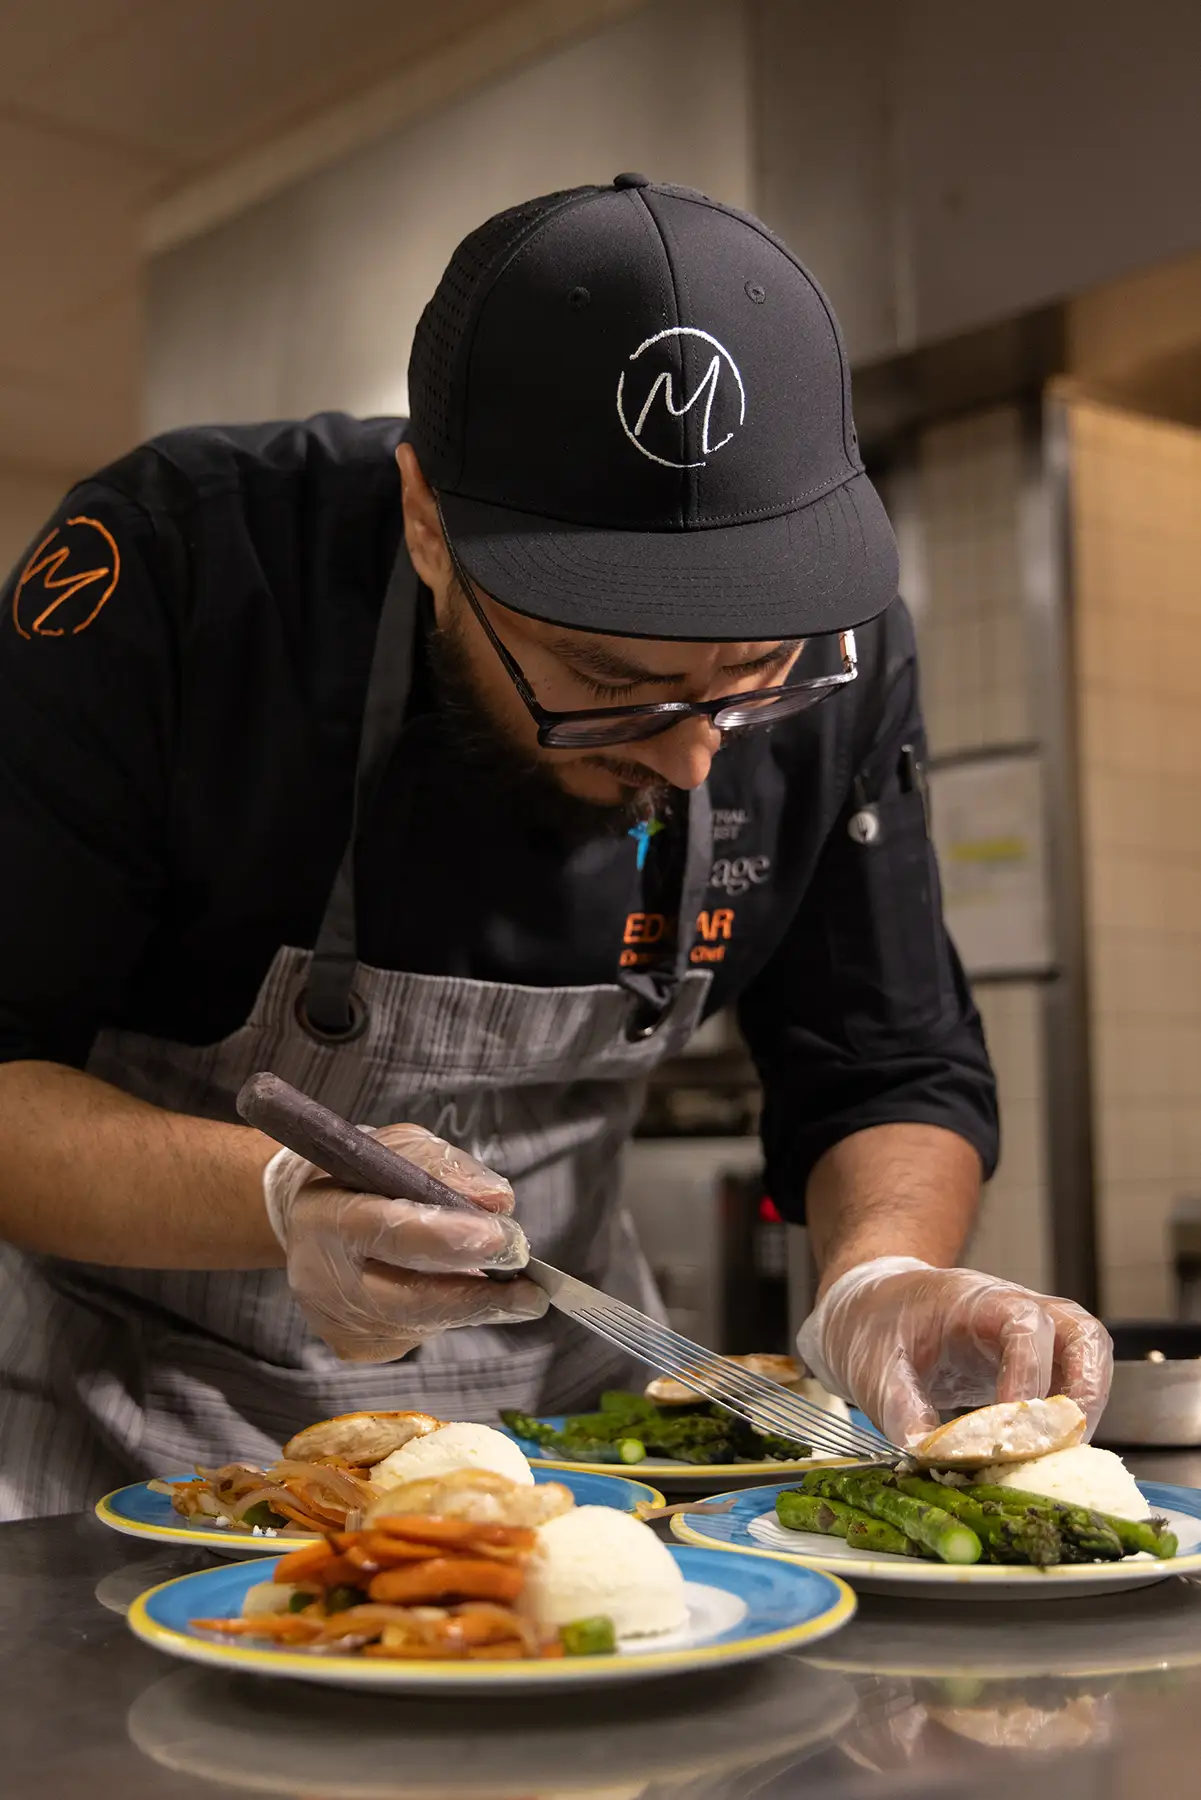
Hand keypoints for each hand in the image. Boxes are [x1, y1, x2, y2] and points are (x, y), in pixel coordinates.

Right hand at [263, 1122, 547, 1362]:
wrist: (305, 1217)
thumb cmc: (360, 1177)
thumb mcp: (399, 1150)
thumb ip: (446, 1169)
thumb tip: (498, 1201)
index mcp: (326, 1214)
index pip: (390, 1231)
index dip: (449, 1238)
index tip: (503, 1239)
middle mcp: (322, 1275)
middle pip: (410, 1299)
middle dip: (479, 1295)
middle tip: (531, 1291)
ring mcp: (336, 1318)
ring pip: (422, 1323)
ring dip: (472, 1305)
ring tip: (507, 1286)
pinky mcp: (353, 1346)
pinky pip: (417, 1334)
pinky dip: (448, 1314)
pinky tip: (454, 1290)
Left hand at [797, 1256, 1112, 1446]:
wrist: (874, 1308)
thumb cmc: (875, 1325)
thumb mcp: (872, 1364)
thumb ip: (897, 1405)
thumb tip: (924, 1453)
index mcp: (975, 1299)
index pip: (1025, 1324)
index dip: (1029, 1374)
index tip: (1014, 1426)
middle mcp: (1016, 1311)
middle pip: (1081, 1334)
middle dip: (1084, 1392)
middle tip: (1063, 1447)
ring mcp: (1032, 1337)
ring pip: (1089, 1356)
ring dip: (1088, 1407)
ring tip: (1066, 1457)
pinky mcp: (1034, 1365)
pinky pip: (1072, 1383)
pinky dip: (1072, 1419)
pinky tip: (1050, 1456)